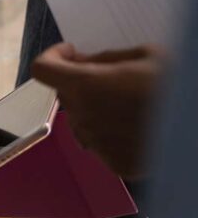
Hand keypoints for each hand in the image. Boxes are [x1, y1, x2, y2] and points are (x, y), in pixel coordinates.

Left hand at [31, 42, 166, 177]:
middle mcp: (85, 117)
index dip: (53, 56)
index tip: (70, 52)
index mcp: (86, 86)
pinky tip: (136, 125)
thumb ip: (103, 58)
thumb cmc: (175, 86)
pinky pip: (100, 142)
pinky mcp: (116, 164)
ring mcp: (99, 144)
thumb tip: (80, 61)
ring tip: (128, 102)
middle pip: (65, 94)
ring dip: (94, 108)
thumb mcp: (146, 56)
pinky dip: (110, 131)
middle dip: (79, 81)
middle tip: (109, 76)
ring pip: (81, 119)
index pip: (42, 69)